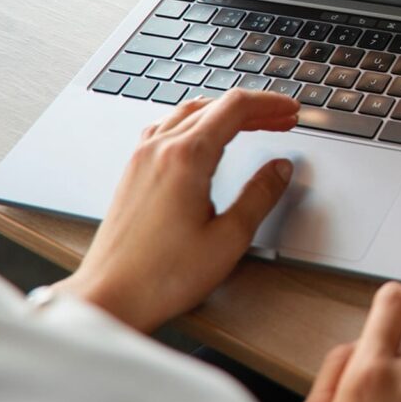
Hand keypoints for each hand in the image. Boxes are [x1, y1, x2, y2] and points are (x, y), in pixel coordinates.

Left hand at [53, 90, 299, 331]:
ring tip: (251, 124)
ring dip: (223, 112)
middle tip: (282, 119)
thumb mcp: (228, 239)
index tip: (291, 110)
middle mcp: (160, 148)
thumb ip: (259, 196)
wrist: (109, 297)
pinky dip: (196, 122)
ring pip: (188, 112)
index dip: (270, 104)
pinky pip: (167, 127)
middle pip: (214, 106)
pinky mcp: (132, 172)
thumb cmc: (162, 276)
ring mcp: (141, 158)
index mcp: (186, 157)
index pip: (235, 108)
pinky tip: (204, 137)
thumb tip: (280, 168)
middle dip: (254, 109)